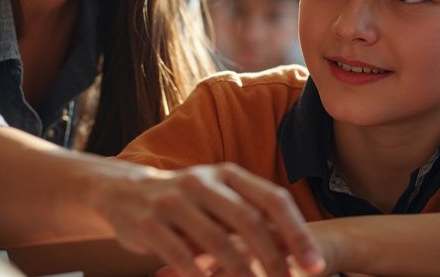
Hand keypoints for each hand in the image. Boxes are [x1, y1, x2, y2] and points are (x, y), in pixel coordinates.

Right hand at [94, 163, 323, 276]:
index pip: (272, 199)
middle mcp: (202, 182)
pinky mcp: (148, 222)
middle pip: (248, 221)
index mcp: (227, 174)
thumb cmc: (185, 201)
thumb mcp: (218, 197)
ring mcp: (173, 200)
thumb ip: (251, 215)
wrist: (122, 191)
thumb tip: (297, 246)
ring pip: (217, 240)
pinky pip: (180, 254)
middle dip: (274, 259)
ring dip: (241, 273)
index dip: (297, 233)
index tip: (317, 265)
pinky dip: (200, 275)